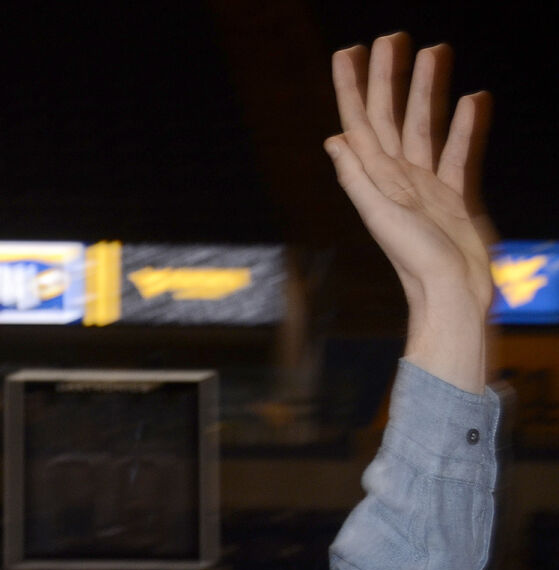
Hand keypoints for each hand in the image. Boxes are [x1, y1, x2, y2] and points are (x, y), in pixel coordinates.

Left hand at [326, 34, 494, 389]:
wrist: (453, 295)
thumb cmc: (415, 261)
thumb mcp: (382, 216)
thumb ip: (358, 178)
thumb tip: (333, 140)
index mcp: (376, 179)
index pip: (360, 123)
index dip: (351, 88)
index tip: (347, 53)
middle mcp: (398, 177)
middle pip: (391, 115)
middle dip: (389, 76)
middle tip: (392, 37)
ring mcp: (427, 185)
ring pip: (427, 124)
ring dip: (429, 89)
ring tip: (436, 51)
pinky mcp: (456, 195)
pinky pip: (460, 150)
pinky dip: (468, 124)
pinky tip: (475, 98)